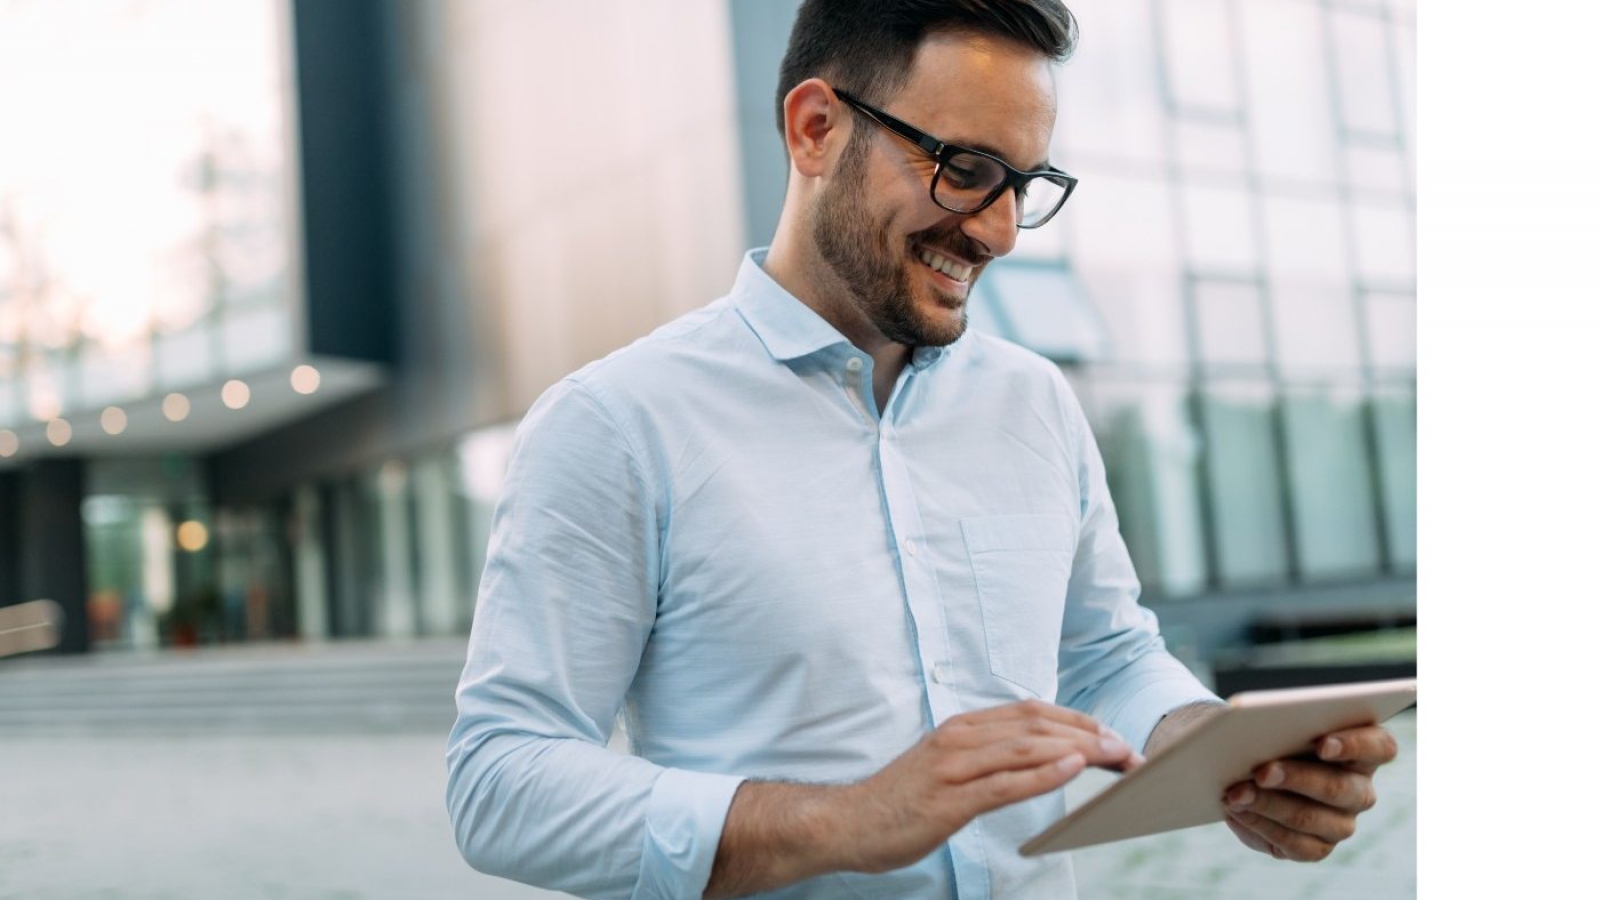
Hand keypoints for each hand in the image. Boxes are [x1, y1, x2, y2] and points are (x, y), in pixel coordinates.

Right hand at [838, 699, 1139, 873]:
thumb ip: (988, 758)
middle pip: (1037, 725)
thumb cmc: (900, 800)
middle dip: (1090, 733)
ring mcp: (953, 766)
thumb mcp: (948, 768)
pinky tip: (1072, 769)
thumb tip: (1036, 756)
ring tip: (1115, 756)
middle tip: (1129, 749)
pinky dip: (1043, 773)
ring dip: (1078, 749)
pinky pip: (1003, 782)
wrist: (846, 822)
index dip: (1077, 720)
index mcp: (963, 728)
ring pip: (1026, 747)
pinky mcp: (948, 799)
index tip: (1112, 735)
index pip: (1031, 713)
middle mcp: (960, 738)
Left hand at [1221, 724, 1398, 861]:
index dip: (1354, 745)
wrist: (1251, 771)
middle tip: (1261, 772)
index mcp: (1365, 750)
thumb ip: (1283, 724)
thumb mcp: (1282, 724)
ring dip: (1268, 805)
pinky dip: (1260, 826)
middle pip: (1339, 788)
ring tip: (1235, 794)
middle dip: (1295, 778)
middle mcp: (1360, 789)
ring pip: (1309, 818)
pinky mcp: (1318, 847)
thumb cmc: (1275, 737)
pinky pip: (1294, 844)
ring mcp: (1342, 822)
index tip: (1322, 744)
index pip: (1379, 747)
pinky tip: (1238, 812)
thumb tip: (1255, 729)